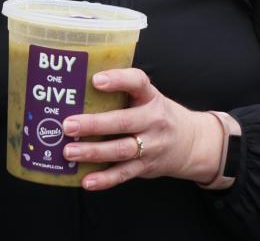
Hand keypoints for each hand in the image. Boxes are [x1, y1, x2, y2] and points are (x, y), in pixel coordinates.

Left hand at [60, 68, 222, 190]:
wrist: (191, 143)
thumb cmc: (157, 115)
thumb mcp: (148, 98)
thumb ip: (123, 92)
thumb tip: (79, 87)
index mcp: (151, 97)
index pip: (138, 82)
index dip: (118, 80)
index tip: (96, 80)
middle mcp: (153, 120)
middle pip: (123, 122)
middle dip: (94, 124)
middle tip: (68, 125)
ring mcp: (151, 146)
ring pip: (121, 150)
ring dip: (93, 152)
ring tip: (69, 152)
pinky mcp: (146, 167)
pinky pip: (123, 174)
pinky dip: (104, 179)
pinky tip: (86, 180)